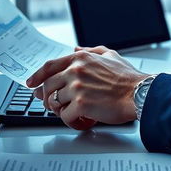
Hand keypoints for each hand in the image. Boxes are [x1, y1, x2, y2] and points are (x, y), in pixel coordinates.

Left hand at [26, 46, 149, 130]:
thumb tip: (76, 49)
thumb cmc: (128, 78)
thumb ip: (91, 51)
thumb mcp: (110, 55)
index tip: (31, 83)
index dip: (37, 76)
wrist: (139, 93)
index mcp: (81, 58)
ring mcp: (77, 88)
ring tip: (73, 112)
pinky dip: (72, 121)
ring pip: (55, 103)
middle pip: (48, 86)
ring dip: (62, 110)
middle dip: (48, 98)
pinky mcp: (81, 105)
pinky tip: (82, 119)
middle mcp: (76, 71)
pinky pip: (65, 117)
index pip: (50, 66)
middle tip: (55, 105)